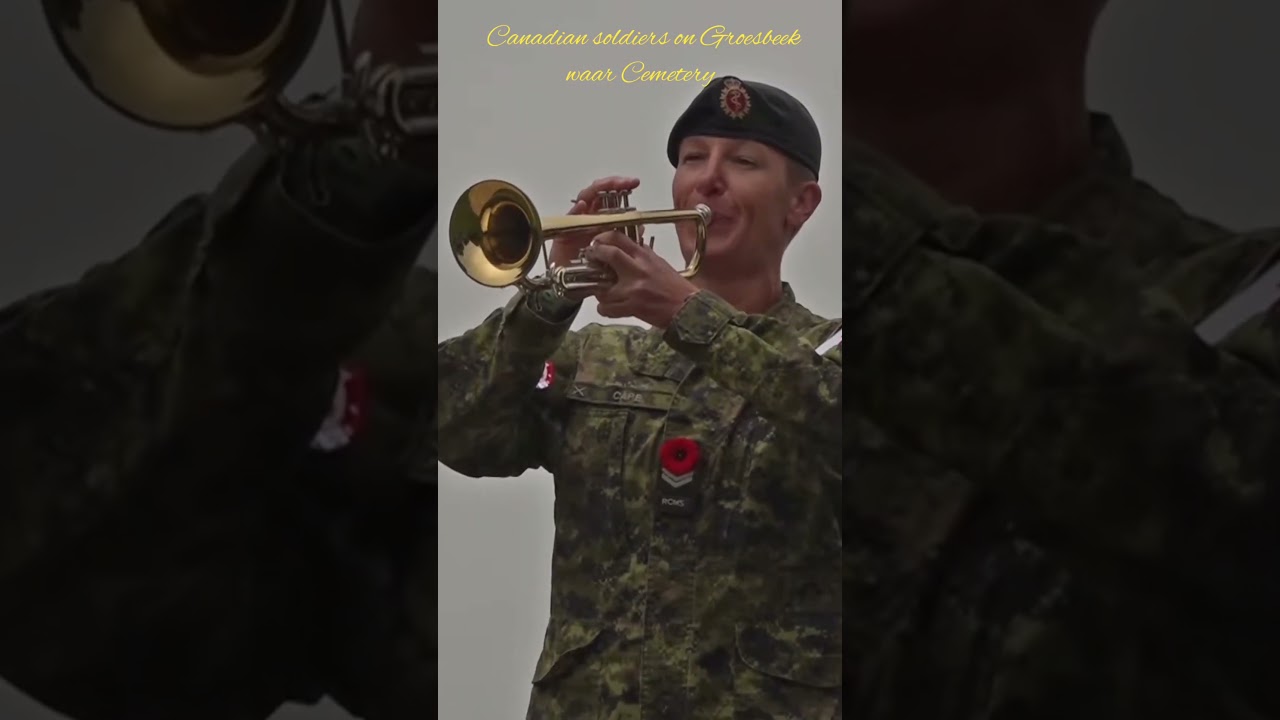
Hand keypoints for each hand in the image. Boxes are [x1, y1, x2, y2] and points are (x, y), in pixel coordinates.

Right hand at [552, 177, 643, 300]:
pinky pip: (568, 219)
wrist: (572, 283)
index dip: (621, 186)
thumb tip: (641, 228)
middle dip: (611, 183)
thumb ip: (626, 238)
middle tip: (626, 182)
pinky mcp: (562, 233)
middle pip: (597, 192)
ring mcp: (575, 222)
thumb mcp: (613, 253)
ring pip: (584, 199)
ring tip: (606, 186)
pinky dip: (575, 211)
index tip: (635, 182)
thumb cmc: (591, 267)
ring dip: (595, 191)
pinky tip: (582, 206)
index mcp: (600, 218)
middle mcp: (588, 216)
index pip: (610, 196)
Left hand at [584, 233, 698, 327]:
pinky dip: (604, 309)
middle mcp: (638, 269)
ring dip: (599, 291)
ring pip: (603, 287)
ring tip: (603, 292)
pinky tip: (609, 308)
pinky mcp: (633, 307)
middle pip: (610, 254)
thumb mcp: (659, 264)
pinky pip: (607, 308)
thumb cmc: (675, 287)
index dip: (603, 238)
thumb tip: (627, 247)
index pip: (620, 238)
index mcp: (645, 256)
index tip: (597, 243)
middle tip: (591, 260)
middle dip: (596, 255)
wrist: (688, 309)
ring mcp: (634, 289)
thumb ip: (642, 256)